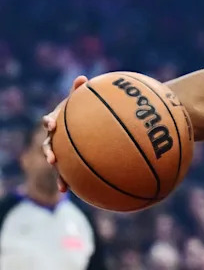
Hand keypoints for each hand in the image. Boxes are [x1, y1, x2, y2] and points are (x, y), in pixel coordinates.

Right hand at [41, 75, 87, 192]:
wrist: (88, 124)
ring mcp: (60, 149)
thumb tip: (82, 77)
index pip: (50, 120)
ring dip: (57, 171)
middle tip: (52, 157)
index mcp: (57, 121)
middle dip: (49, 152)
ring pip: (56, 161)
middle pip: (48, 144)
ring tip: (62, 182)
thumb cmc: (83, 109)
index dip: (49, 121)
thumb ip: (81, 91)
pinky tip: (67, 191)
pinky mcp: (68, 160)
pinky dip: (66, 181)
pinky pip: (66, 172)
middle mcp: (55, 137)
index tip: (51, 123)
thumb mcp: (82, 101)